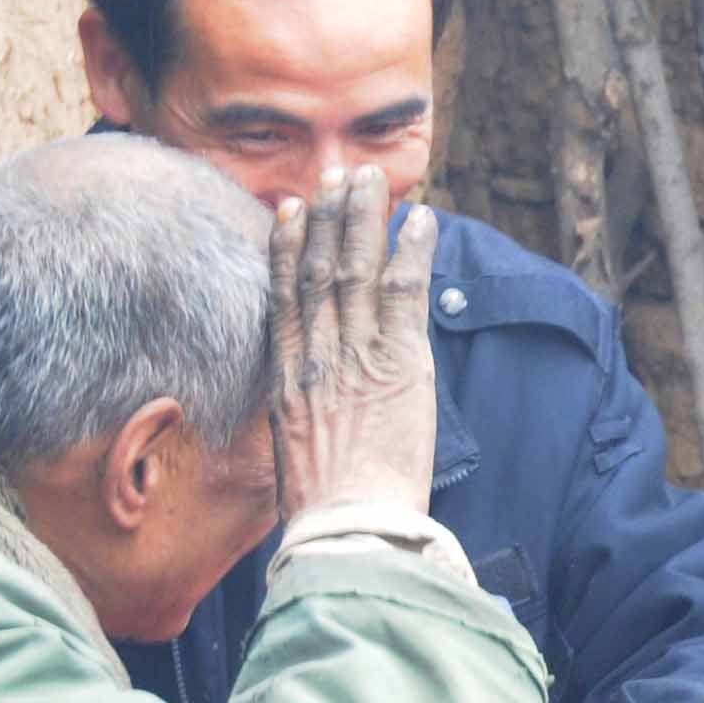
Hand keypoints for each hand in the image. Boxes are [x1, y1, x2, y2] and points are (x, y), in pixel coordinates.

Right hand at [268, 163, 441, 523]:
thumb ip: (301, 414)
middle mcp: (317, 357)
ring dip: (366, 218)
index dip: (286, 248)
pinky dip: (412, 251)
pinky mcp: (401, 363)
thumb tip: (309, 407)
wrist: (349, 529)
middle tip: (337, 173)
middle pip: (320, 270)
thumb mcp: (292, 454)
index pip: (283, 298)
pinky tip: (420, 220)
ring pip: (358, 269)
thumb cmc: (323, 510)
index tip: (290, 210)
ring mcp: (357, 355)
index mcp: (286, 380)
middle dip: (330, 216)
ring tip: (372, 178)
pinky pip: (406, 292)